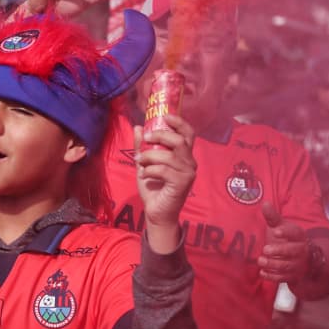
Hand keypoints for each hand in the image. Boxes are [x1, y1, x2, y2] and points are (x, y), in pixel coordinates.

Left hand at [135, 113, 196, 253]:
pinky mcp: (182, 184)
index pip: (188, 133)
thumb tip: (138, 127)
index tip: (164, 116)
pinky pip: (164, 170)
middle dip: (160, 135)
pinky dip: (150, 170)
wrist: (156, 211)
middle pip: (179, 140)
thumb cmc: (153, 187)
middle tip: (145, 138)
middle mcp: (190, 162)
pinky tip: (144, 174)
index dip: (179, 122)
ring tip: (140, 161)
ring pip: (169, 155)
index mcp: (184, 155)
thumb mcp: (144, 163)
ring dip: (150, 155)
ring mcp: (188, 173)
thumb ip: (142, 146)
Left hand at [258, 203, 309, 283]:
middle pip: (292, 251)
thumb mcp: (280, 226)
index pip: (295, 233)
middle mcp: (301, 250)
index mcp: (299, 235)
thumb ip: (272, 217)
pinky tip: (262, 273)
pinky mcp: (293, 276)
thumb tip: (265, 203)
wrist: (302, 258)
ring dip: (274, 264)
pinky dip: (273, 276)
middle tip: (265, 249)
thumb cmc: (286, 238)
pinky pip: (284, 278)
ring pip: (287, 266)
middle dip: (280, 250)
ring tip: (260, 261)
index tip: (276, 231)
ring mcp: (298, 264)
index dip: (286, 232)